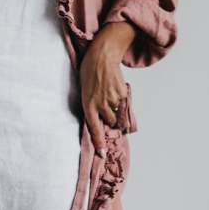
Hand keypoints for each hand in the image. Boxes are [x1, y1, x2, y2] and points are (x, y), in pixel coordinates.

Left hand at [79, 21, 135, 156]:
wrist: (101, 55)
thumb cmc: (89, 72)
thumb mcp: (85, 91)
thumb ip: (92, 105)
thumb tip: (101, 118)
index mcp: (87, 104)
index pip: (94, 128)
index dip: (99, 142)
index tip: (103, 154)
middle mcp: (100, 104)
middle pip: (109, 121)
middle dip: (109, 118)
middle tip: (106, 106)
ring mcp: (112, 99)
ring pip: (117, 112)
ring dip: (115, 108)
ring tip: (108, 93)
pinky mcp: (121, 93)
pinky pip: (123, 102)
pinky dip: (120, 98)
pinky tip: (113, 87)